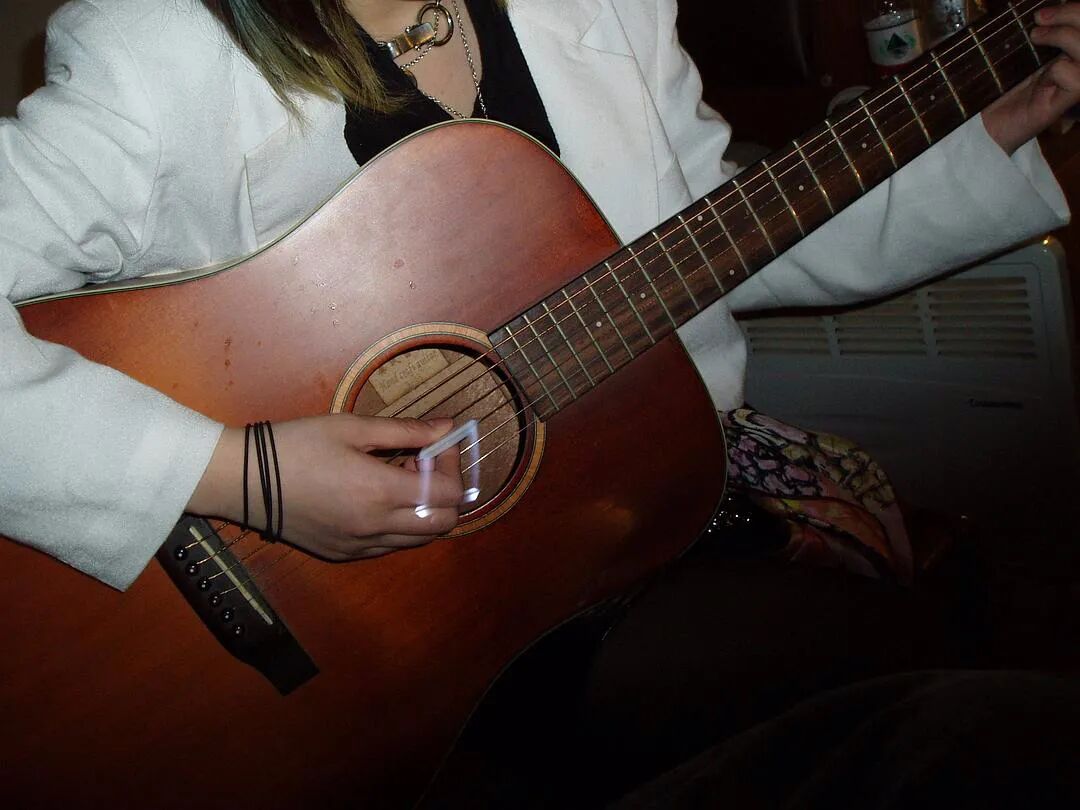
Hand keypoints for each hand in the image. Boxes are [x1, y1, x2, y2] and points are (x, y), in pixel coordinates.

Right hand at [187, 414, 464, 559]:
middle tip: (424, 465)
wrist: (243, 481)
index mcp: (380, 492)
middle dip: (446, 492)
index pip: (448, 493)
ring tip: (400, 480)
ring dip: (424, 510)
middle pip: (443, 523)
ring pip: (419, 539)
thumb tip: (448, 427)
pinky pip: (390, 546)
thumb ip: (406, 431)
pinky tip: (378, 499)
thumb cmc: (296, 445)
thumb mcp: (351, 428)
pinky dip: (399, 525)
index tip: (437, 444)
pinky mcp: (344, 554)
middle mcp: (376, 527)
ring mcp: (360, 546)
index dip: (452, 465)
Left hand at [983, 4, 1079, 153]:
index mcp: (1063, 50)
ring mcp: (1069, 85)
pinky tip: (1042, 75)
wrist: (977, 125)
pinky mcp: (1060, 104)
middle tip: (1039, 17)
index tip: (1041, 8)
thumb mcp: (1010, 53)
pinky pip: (1077, 80)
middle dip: (1073, 14)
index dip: (1073, 10)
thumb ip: (1029, 33)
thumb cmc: (990, 88)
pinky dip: (1060, 70)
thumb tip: (1037, 8)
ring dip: (1067, 36)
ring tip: (1036, 36)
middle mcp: (1071, 65)